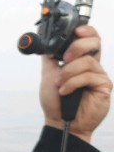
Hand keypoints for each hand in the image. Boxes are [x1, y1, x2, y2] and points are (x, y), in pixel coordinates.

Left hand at [40, 24, 112, 141]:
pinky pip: (88, 76)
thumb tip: (47, 42)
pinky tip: (65, 91)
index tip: (76, 30)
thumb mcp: (49, 75)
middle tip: (65, 59)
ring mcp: (99, 75)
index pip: (90, 38)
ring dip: (69, 72)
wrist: (59, 122)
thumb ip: (50, 58)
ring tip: (60, 84)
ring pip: (87, 61)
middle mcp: (92, 65)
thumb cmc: (56, 102)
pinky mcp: (104, 86)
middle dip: (77, 47)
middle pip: (94, 42)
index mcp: (81, 60)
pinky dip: (73, 82)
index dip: (86, 30)